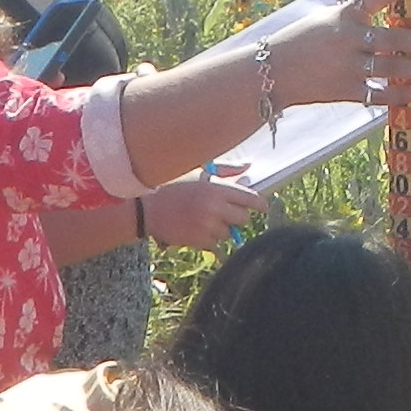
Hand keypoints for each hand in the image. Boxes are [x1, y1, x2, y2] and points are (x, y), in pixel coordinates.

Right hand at [140, 171, 265, 245]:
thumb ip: (226, 171)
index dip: (259, 204)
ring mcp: (206, 226)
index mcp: (215, 189)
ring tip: (204, 218)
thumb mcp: (198, 173)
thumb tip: (249, 167)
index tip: (263, 206)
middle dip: (237, 216)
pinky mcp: (199, 241)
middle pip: (243, 218)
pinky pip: (215, 243)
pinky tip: (196, 227)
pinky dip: (209, 238)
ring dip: (222, 228)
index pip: (249, 198)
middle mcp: (214, 209)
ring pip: (229, 233)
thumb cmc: (173, 186)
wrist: (147, 209)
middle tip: (226, 212)